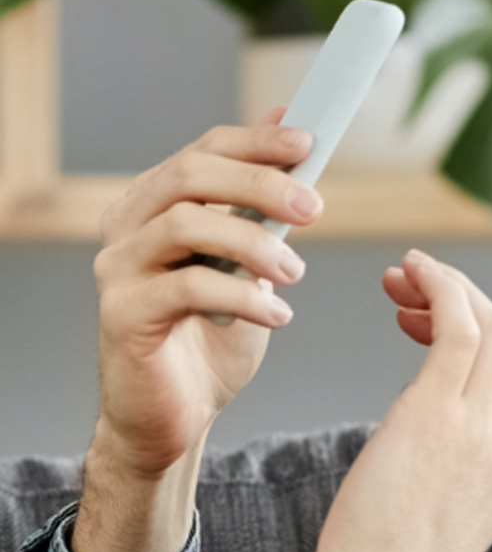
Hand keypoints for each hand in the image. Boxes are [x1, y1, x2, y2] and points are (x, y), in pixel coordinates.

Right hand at [72, 113, 323, 551]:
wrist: (177, 416)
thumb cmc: (213, 339)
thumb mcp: (251, 266)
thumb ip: (263, 210)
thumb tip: (290, 135)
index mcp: (156, 206)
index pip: (202, 152)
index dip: (255, 142)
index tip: (307, 145)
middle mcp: (127, 227)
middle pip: (190, 177)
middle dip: (259, 185)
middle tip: (313, 208)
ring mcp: (118, 269)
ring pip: (185, 225)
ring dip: (253, 244)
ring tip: (296, 275)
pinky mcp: (122, 314)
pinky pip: (185, 287)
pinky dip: (242, 296)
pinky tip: (276, 316)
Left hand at [309, 250, 491, 551]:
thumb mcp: (445, 500)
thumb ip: (456, 452)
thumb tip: (430, 420)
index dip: (475, 327)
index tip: (423, 319)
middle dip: (461, 297)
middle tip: (405, 287)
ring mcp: (489, 422)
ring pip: (489, 321)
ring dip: (446, 286)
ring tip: (399, 279)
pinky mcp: (444, 411)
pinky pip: (459, 323)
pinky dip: (439, 284)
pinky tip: (409, 270)